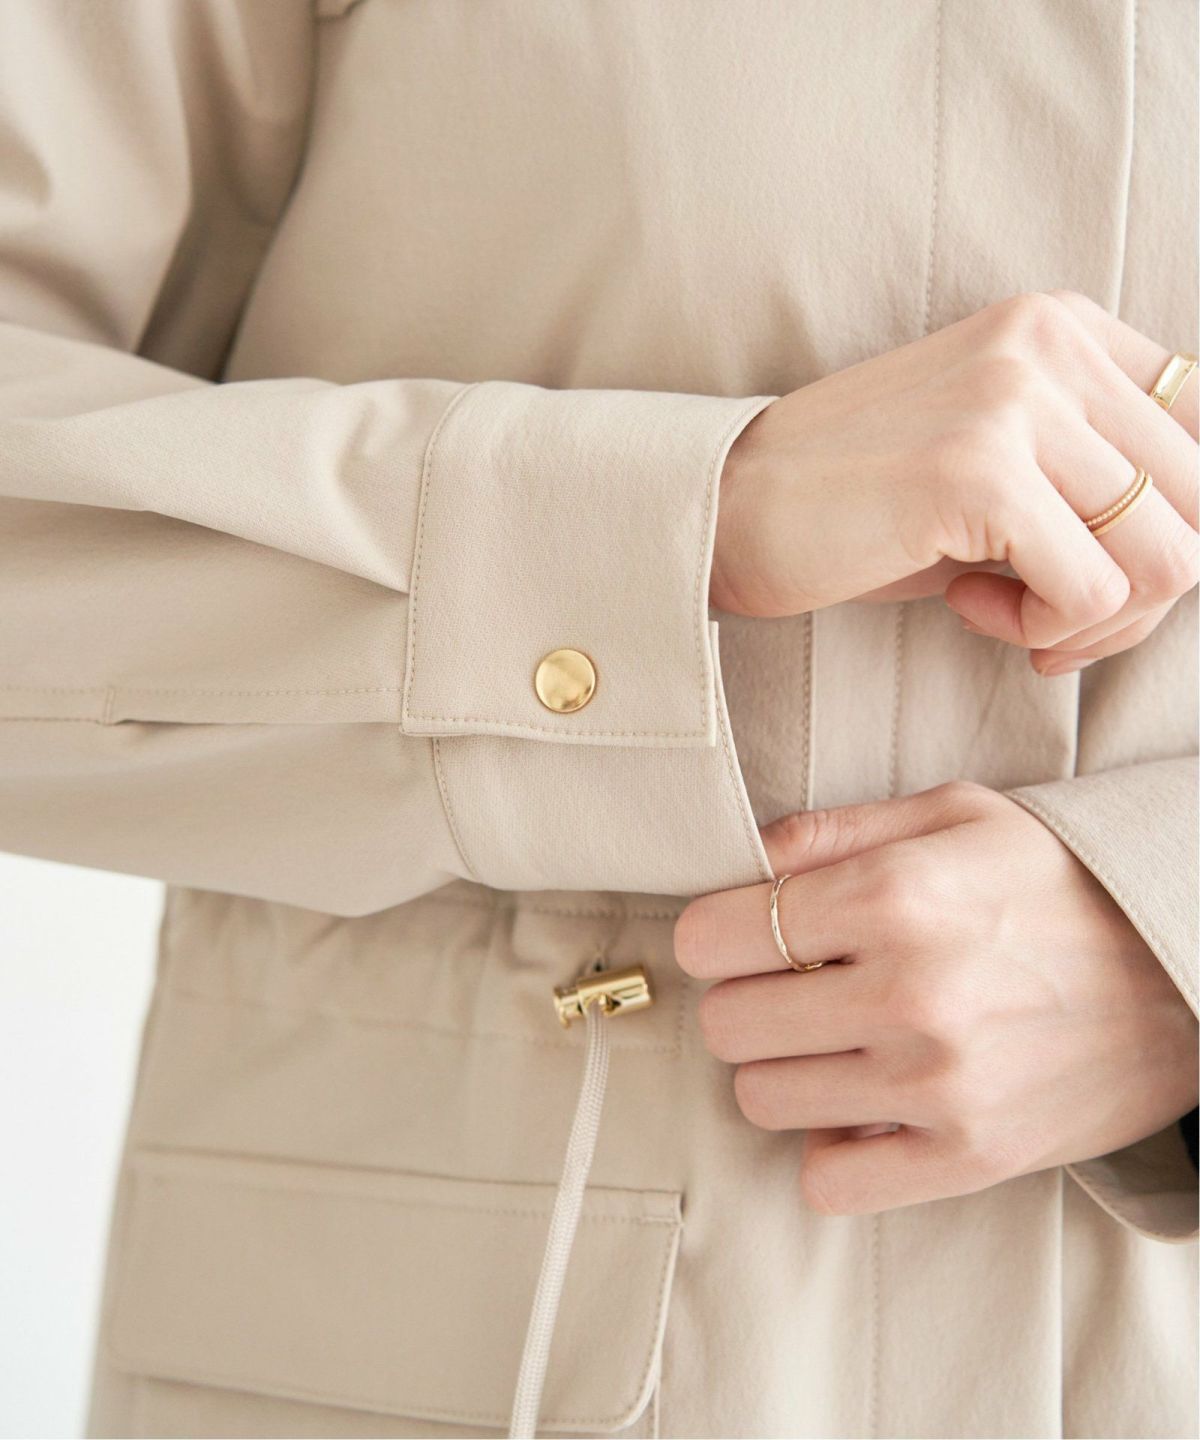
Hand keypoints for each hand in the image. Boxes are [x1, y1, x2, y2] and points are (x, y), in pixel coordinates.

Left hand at [673, 782, 1198, 1214]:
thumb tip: (749, 855)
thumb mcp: (956, 814)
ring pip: (762, 1100)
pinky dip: (831, 1149)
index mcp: (894, 895)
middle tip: (787, 986)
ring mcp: (937, 1086)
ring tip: (833, 1039)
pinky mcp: (967, 1157)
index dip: (714, 934)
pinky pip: (829, 1183)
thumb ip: (838, 828)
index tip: (739, 935)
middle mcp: (907, 993)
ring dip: (782, 1069)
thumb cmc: (1059, 882)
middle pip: (726, 1025)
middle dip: (742, 1000)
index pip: (713, 938)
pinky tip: (863, 1106)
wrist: (1182, 966)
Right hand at [711, 290, 1198, 672]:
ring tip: (1004, 610)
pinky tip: (966, 605)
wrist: (725, 508)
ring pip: (1168, 557)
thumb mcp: (994, 460)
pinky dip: (1041, 629)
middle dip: (1137, 596)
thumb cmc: (856, 503)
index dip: (1169, 534)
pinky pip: (1092, 592)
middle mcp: (1050, 343)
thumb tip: (1192, 555)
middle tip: (1048, 619)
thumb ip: (1092, 476)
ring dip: (1093, 619)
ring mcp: (1014, 399)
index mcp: (1063, 326)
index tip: (1093, 578)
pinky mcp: (977, 471)